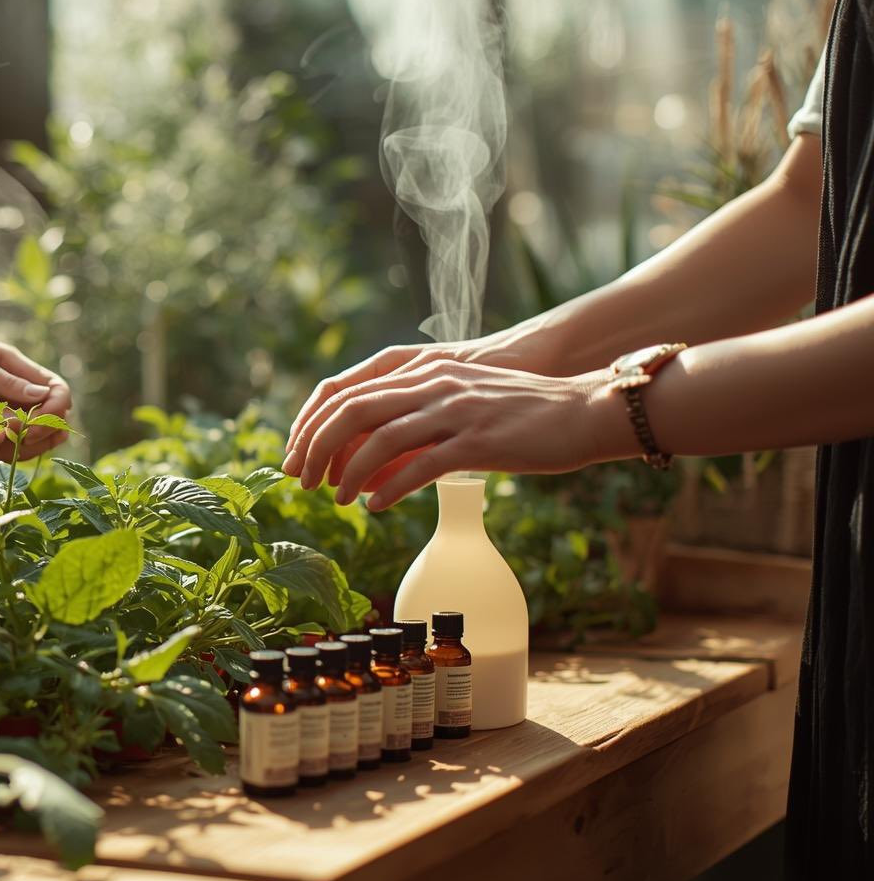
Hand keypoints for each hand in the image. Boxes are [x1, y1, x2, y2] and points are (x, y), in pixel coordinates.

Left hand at [0, 316, 71, 460]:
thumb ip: (4, 380)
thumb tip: (43, 396)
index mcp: (17, 368)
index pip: (57, 392)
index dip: (55, 410)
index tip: (35, 424)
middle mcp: (12, 392)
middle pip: (50, 422)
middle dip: (43, 436)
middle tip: (18, 440)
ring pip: (28, 440)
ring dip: (21, 449)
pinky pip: (0, 448)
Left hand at [281, 360, 638, 509]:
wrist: (584, 411)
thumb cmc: (522, 416)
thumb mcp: (462, 403)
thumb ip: (419, 418)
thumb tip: (374, 463)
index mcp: (424, 373)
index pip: (347, 392)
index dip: (313, 424)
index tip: (296, 455)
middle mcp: (433, 386)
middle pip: (353, 412)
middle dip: (318, 448)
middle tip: (303, 481)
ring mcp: (455, 412)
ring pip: (381, 440)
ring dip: (350, 474)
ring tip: (337, 500)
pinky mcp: (478, 441)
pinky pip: (421, 466)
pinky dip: (390, 489)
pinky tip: (375, 507)